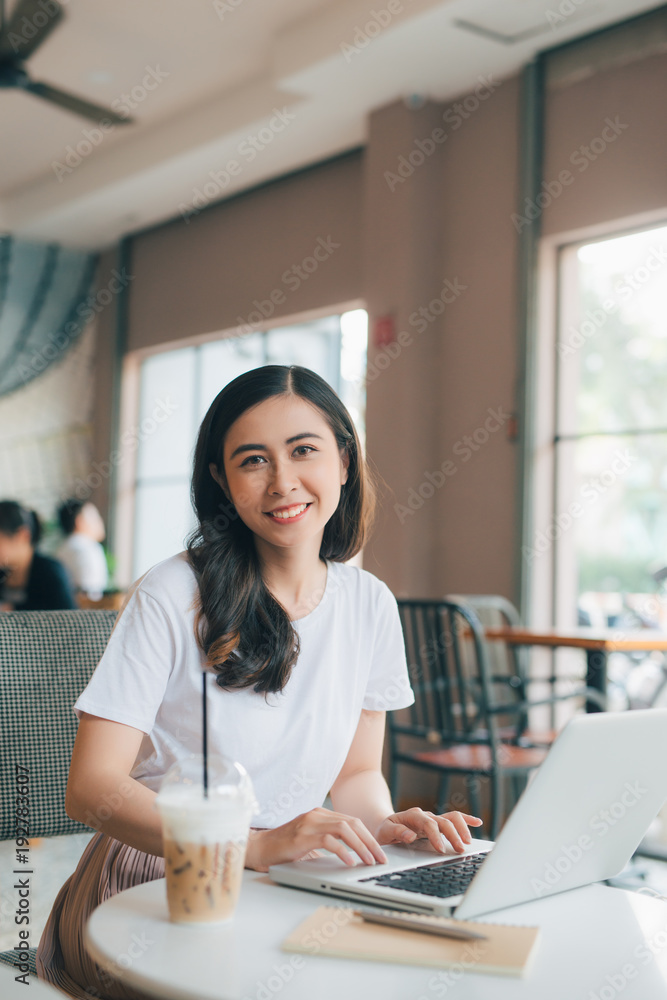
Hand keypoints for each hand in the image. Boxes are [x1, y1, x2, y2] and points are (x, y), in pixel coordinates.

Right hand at [246, 807, 387, 871]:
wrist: (258, 848)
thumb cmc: (284, 848)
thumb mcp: (310, 843)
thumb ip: (328, 843)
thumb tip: (353, 856)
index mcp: (320, 814)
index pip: (352, 822)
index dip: (368, 837)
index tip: (379, 852)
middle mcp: (317, 815)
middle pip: (352, 824)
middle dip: (370, 842)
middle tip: (381, 858)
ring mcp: (309, 823)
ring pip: (344, 830)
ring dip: (361, 847)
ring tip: (369, 861)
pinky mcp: (302, 835)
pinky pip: (329, 841)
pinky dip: (343, 851)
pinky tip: (350, 862)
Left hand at [374, 808, 482, 853]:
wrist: (386, 827)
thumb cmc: (385, 830)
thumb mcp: (385, 832)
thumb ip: (397, 832)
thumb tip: (410, 835)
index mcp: (412, 816)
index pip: (428, 823)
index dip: (435, 836)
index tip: (441, 849)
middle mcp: (425, 815)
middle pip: (443, 821)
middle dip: (453, 835)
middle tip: (460, 850)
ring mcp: (433, 819)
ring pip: (451, 818)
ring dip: (462, 829)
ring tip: (468, 843)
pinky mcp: (438, 824)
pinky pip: (454, 818)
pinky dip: (466, 820)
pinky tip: (478, 823)